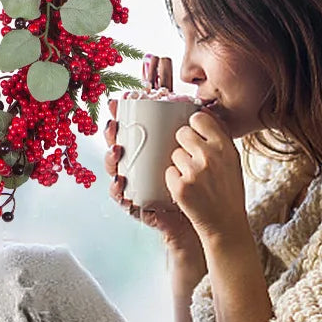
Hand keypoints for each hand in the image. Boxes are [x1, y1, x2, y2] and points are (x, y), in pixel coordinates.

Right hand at [105, 98, 200, 254]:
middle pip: (120, 145)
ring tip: (116, 151)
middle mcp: (142, 167)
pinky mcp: (138, 205)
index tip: (120, 101)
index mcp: (154, 152)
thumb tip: (200, 109)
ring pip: (116, 169)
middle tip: (113, 125)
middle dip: (112, 133)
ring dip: (111, 159)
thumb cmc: (206, 187)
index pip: (136, 130)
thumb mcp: (203, 158)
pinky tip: (120, 182)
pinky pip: (122, 197)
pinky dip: (118, 190)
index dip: (125, 114)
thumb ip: (198, 137)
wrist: (210, 220)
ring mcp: (137, 186)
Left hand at [166, 109, 247, 244]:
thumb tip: (202, 116)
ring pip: (174, 155)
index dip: (194, 126)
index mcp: (225, 146)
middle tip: (192, 160)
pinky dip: (175, 181)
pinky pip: (169, 173)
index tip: (196, 135)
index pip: (199, 118)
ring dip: (180, 165)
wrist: (226, 224)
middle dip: (183, 145)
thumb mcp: (232, 161)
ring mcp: (194, 171)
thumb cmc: (228, 192)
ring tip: (195, 180)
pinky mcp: (181, 187)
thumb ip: (219, 139)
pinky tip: (189, 190)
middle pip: (181, 133)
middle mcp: (210, 156)